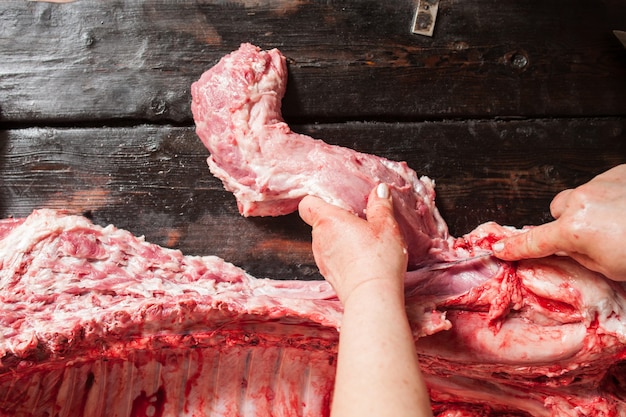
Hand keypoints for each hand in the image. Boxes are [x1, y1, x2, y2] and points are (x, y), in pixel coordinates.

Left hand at [298, 183, 407, 303]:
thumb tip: (380, 191)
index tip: (335, 200)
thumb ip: (381, 205)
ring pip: (326, 241)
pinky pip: (332, 258)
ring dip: (340, 239)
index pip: (307, 204)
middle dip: (337, 219)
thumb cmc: (377, 260)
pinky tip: (362, 259)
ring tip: (364, 242)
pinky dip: (343, 256)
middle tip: (359, 221)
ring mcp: (322, 259)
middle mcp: (319, 239)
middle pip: (320, 222)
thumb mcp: (386, 226)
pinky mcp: (329, 275)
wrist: (372, 297)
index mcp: (328, 220)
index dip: (318, 199)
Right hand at [493, 164, 625, 280]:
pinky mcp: (618, 172)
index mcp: (574, 230)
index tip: (499, 249)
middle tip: (594, 236)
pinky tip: (625, 208)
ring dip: (591, 208)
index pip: (534, 242)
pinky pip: (602, 185)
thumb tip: (571, 247)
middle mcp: (581, 201)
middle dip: (567, 221)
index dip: (514, 248)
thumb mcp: (609, 267)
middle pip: (559, 210)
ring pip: (580, 196)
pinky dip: (611, 196)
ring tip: (618, 222)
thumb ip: (581, 255)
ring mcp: (599, 183)